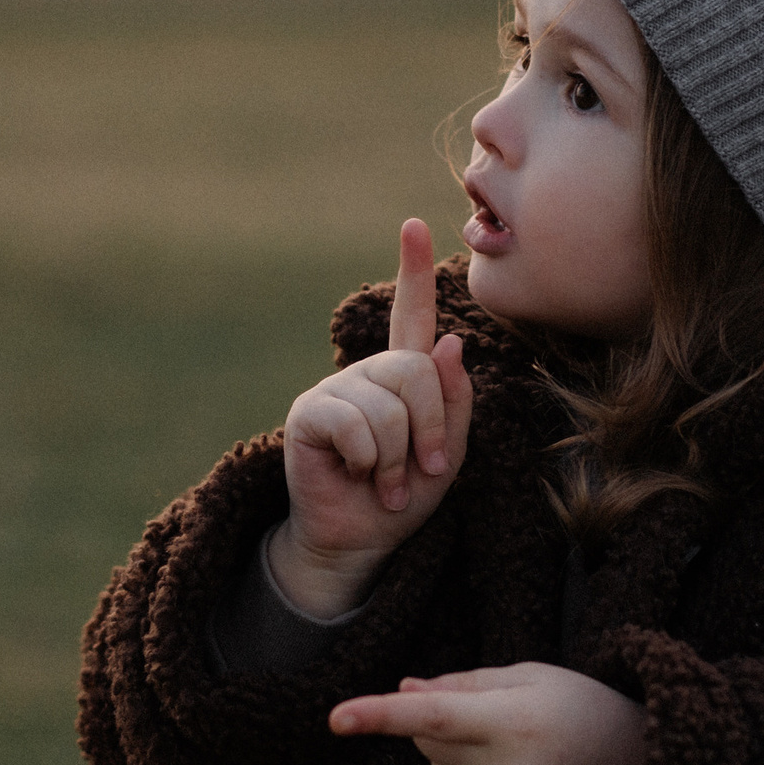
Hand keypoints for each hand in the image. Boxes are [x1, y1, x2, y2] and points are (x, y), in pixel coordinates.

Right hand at [272, 218, 473, 618]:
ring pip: (387, 406)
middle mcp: (369, 374)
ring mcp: (336, 390)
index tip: (416, 223)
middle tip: (421, 470)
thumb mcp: (448, 454)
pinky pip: (354, 424)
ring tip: (386, 481)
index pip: (413, 316)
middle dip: (428, 429)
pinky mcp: (309, 414)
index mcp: (404, 376)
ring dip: (397, 457)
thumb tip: (452, 343)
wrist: (362, 541)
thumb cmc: (407, 497)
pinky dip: (369, 460)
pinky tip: (358, 474)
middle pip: (415, 372)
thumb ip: (454, 403)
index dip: (414, 271)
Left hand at [329, 663, 647, 764]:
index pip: (433, 718)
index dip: (381, 715)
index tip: (335, 718)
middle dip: (446, 723)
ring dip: (461, 757)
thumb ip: (459, 683)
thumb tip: (402, 689)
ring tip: (519, 751)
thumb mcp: (528, 677)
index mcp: (515, 723)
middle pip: (428, 742)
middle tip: (501, 718)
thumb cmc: (579, 709)